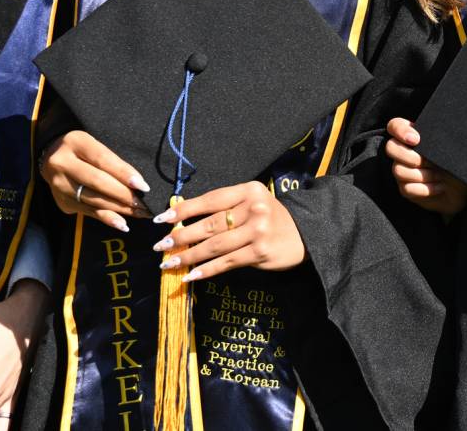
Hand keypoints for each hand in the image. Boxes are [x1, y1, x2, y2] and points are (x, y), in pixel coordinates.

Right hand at [40, 130, 150, 231]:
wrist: (50, 158)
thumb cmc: (82, 151)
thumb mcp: (94, 145)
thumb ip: (112, 161)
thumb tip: (138, 184)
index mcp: (75, 143)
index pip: (103, 159)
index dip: (124, 173)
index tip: (143, 185)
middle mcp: (62, 164)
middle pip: (97, 182)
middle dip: (124, 194)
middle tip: (144, 203)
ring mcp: (59, 185)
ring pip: (94, 200)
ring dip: (120, 209)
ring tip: (140, 213)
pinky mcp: (62, 202)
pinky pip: (88, 212)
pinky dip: (107, 218)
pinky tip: (122, 223)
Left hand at [150, 180, 303, 280]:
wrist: (305, 235)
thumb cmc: (271, 218)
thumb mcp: (252, 203)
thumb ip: (225, 208)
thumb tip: (185, 220)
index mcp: (248, 190)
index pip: (210, 200)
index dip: (184, 209)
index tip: (162, 218)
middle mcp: (254, 208)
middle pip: (209, 224)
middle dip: (181, 236)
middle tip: (161, 245)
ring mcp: (258, 231)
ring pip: (214, 245)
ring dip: (188, 256)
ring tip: (169, 262)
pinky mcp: (260, 252)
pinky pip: (226, 262)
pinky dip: (206, 270)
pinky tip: (191, 276)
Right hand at [385, 117, 466, 215]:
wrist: (466, 189)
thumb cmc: (459, 163)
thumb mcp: (452, 146)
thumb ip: (440, 136)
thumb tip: (433, 132)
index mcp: (414, 136)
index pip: (394, 125)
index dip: (400, 131)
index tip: (417, 139)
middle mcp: (404, 152)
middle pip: (391, 148)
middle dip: (410, 156)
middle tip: (430, 162)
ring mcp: (403, 171)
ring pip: (399, 170)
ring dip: (423, 175)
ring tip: (440, 176)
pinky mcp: (407, 189)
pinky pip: (407, 188)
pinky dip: (426, 189)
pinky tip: (440, 187)